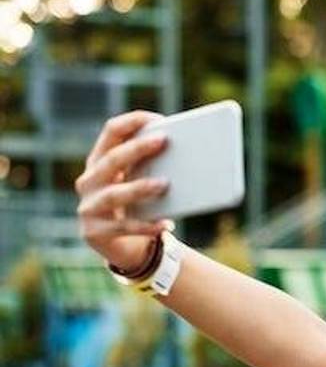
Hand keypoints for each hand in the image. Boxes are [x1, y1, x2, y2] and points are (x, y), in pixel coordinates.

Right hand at [75, 110, 173, 271]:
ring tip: (165, 184)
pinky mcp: (94, 232)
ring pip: (114, 194)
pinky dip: (146, 226)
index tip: (159, 119)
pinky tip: (166, 224)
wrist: (125, 247)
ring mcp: (88, 207)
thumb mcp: (142, 183)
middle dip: (137, 149)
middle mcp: (89, 181)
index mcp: (100, 161)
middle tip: (164, 141)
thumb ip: (155, 167)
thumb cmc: (139, 207)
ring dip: (140, 187)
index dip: (133, 122)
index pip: (111, 132)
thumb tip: (195, 151)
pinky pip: (124, 228)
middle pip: (111, 159)